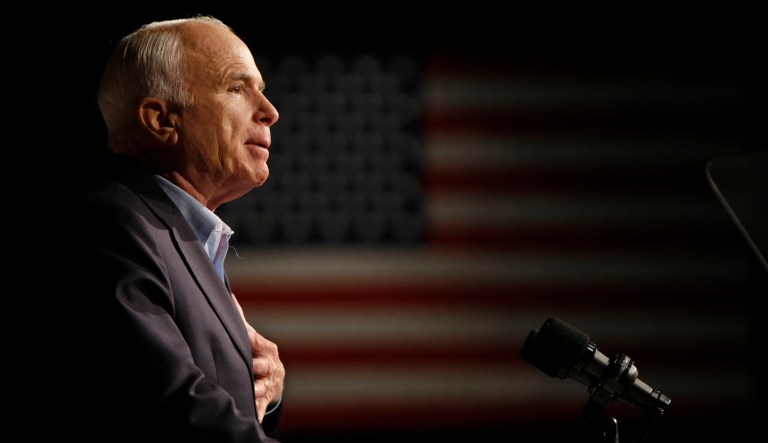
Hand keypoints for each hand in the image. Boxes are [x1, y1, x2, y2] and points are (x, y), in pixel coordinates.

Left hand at [231, 293, 284, 421]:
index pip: (257, 343)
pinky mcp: (265, 400)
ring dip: (256, 390)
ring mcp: (270, 384)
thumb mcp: (253, 340)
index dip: (250, 340)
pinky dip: (256, 412)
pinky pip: (260, 407)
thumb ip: (241, 321)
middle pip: (264, 366)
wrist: (274, 382)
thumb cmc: (258, 356)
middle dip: (257, 367)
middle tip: (252, 366)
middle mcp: (272, 367)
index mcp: (268, 350)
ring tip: (250, 392)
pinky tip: (251, 417)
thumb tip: (230, 296)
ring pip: (262, 387)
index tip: (242, 337)